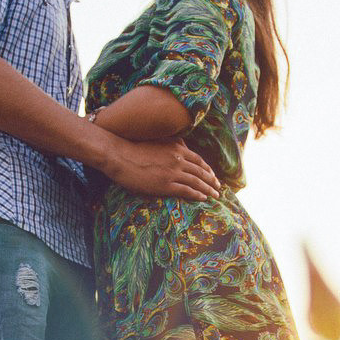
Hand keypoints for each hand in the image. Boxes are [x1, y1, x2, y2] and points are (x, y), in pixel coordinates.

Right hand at [107, 138, 222, 199]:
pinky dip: (197, 195)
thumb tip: (182, 145)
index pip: (198, 160)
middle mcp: (178, 159)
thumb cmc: (135, 148)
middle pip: (201, 172)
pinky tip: (203, 198)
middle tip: (218, 188)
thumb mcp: (158, 140)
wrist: (120, 156)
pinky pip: (186, 191)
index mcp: (177, 148)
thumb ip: (172, 143)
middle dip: (211, 181)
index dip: (208, 169)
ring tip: (215, 196)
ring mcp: (173, 172)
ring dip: (208, 190)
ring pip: (197, 182)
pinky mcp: (165, 185)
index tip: (213, 175)